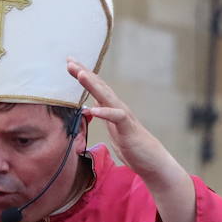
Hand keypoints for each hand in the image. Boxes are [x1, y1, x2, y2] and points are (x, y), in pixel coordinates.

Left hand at [71, 60, 177, 182]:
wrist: (152, 161)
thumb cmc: (133, 147)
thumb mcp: (113, 130)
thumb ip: (104, 118)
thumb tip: (91, 110)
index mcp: (112, 109)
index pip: (96, 88)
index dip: (83, 75)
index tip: (70, 63)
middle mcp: (118, 108)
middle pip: (100, 86)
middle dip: (84, 72)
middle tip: (70, 60)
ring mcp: (124, 116)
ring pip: (107, 96)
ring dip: (93, 85)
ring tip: (80, 74)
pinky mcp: (128, 129)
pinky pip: (116, 117)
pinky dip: (105, 112)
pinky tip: (93, 109)